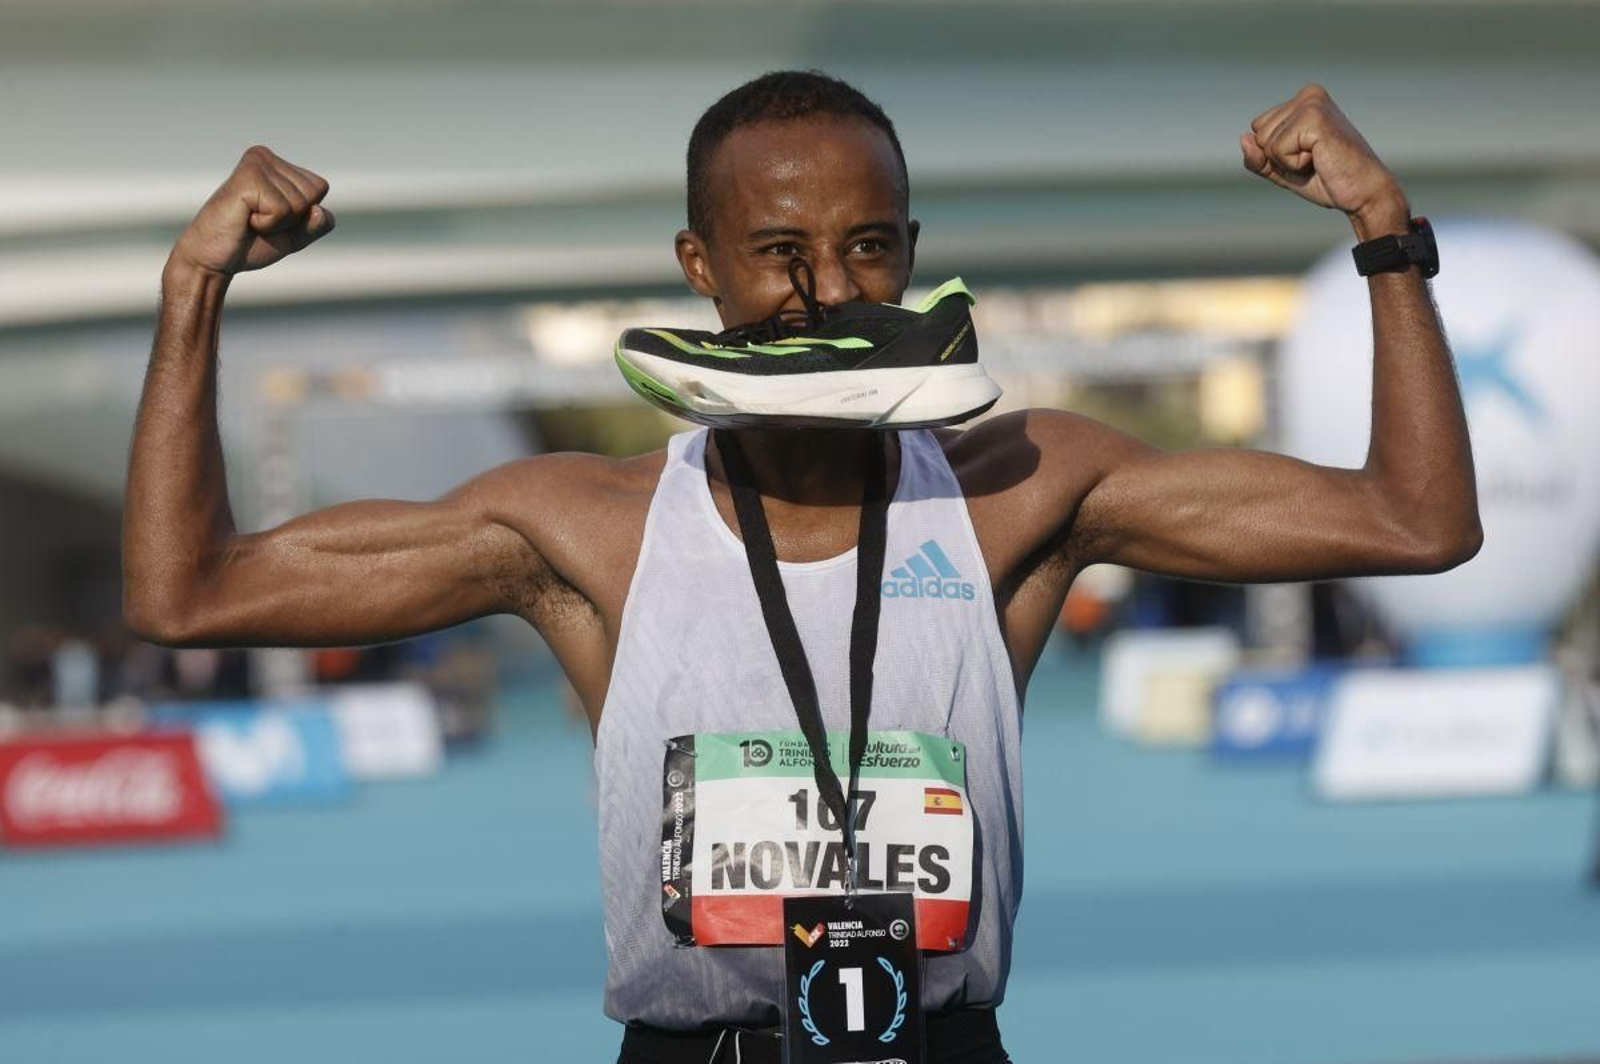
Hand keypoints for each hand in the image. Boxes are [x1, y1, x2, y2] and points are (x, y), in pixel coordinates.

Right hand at [171, 146, 334, 276]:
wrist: (214, 259)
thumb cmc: (251, 243)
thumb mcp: (295, 235)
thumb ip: (317, 224)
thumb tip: (319, 210)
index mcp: (277, 164)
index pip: (320, 188)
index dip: (302, 214)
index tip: (272, 217)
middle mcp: (265, 156)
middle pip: (313, 194)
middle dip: (292, 219)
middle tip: (259, 220)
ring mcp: (256, 163)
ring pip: (300, 203)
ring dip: (277, 222)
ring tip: (250, 219)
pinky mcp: (247, 177)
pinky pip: (283, 209)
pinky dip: (268, 223)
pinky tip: (245, 218)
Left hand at [1240, 85, 1407, 237]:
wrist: (1363, 194)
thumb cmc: (1327, 179)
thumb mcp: (1282, 169)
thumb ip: (1258, 156)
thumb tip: (1243, 137)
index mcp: (1303, 100)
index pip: (1258, 129)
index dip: (1275, 154)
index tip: (1307, 157)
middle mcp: (1309, 94)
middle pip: (1258, 133)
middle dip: (1279, 158)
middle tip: (1314, 161)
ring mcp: (1312, 102)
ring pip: (1265, 142)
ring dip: (1287, 162)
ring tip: (1318, 159)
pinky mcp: (1314, 117)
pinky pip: (1276, 150)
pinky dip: (1293, 165)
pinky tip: (1320, 159)